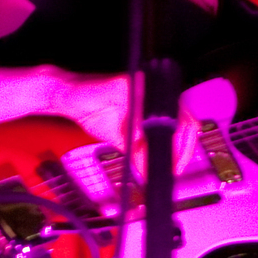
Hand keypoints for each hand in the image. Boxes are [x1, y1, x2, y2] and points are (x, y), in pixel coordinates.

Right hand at [47, 68, 200, 175]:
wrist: (71, 97)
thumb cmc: (97, 112)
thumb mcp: (122, 140)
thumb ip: (138, 153)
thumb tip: (150, 175)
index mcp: (157, 107)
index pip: (185, 126)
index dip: (185, 150)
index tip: (176, 170)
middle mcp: (156, 95)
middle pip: (185, 120)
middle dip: (181, 149)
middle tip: (172, 169)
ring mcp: (145, 87)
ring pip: (169, 112)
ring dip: (167, 140)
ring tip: (159, 160)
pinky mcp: (130, 83)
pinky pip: (142, 106)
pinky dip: (141, 126)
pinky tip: (137, 139)